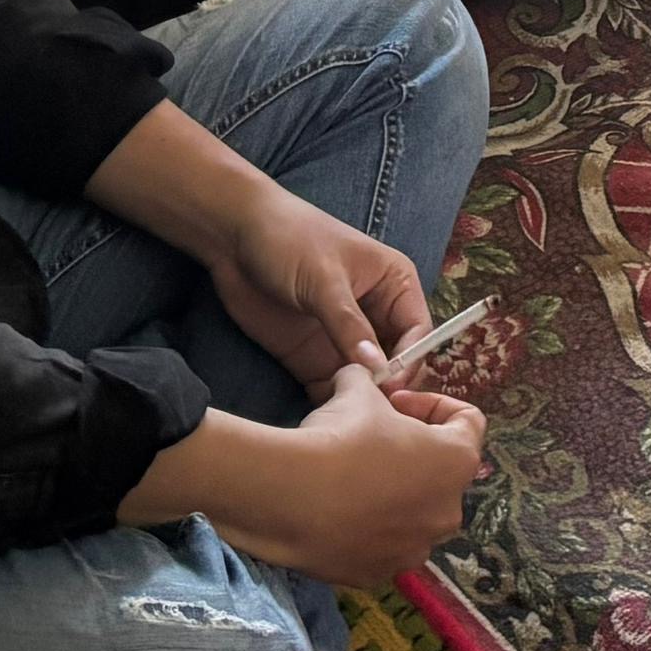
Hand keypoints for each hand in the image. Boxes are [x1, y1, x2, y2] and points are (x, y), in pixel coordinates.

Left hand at [206, 185, 429, 392]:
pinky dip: (332, 402)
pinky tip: (324, 413)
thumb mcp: (324, 279)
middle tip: (370, 409)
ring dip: (361, 398)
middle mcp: (376, 315)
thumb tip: (378, 367)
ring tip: (346, 413)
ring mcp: (344, 338)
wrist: (233, 237)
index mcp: (394, 284)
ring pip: (367, 379)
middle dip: (388, 385)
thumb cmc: (289, 239)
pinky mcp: (314, 356)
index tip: (390, 386)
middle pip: (397, 361)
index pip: (418, 331)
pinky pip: (333, 387)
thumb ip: (349, 324)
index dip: (410, 360)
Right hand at [206, 375, 490, 593]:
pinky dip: (367, 530)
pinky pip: (382, 546)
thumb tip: (361, 379)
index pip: (469, 422)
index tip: (396, 402)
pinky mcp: (380, 575)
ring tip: (353, 480)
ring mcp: (415, 549)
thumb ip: (370, 382)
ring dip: (394, 495)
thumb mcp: (357, 391)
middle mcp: (448, 512)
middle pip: (442, 474)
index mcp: (457, 462)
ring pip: (414, 516)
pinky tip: (336, 514)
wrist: (290, 497)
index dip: (433, 404)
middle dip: (413, 453)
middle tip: (373, 439)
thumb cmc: (340, 437)